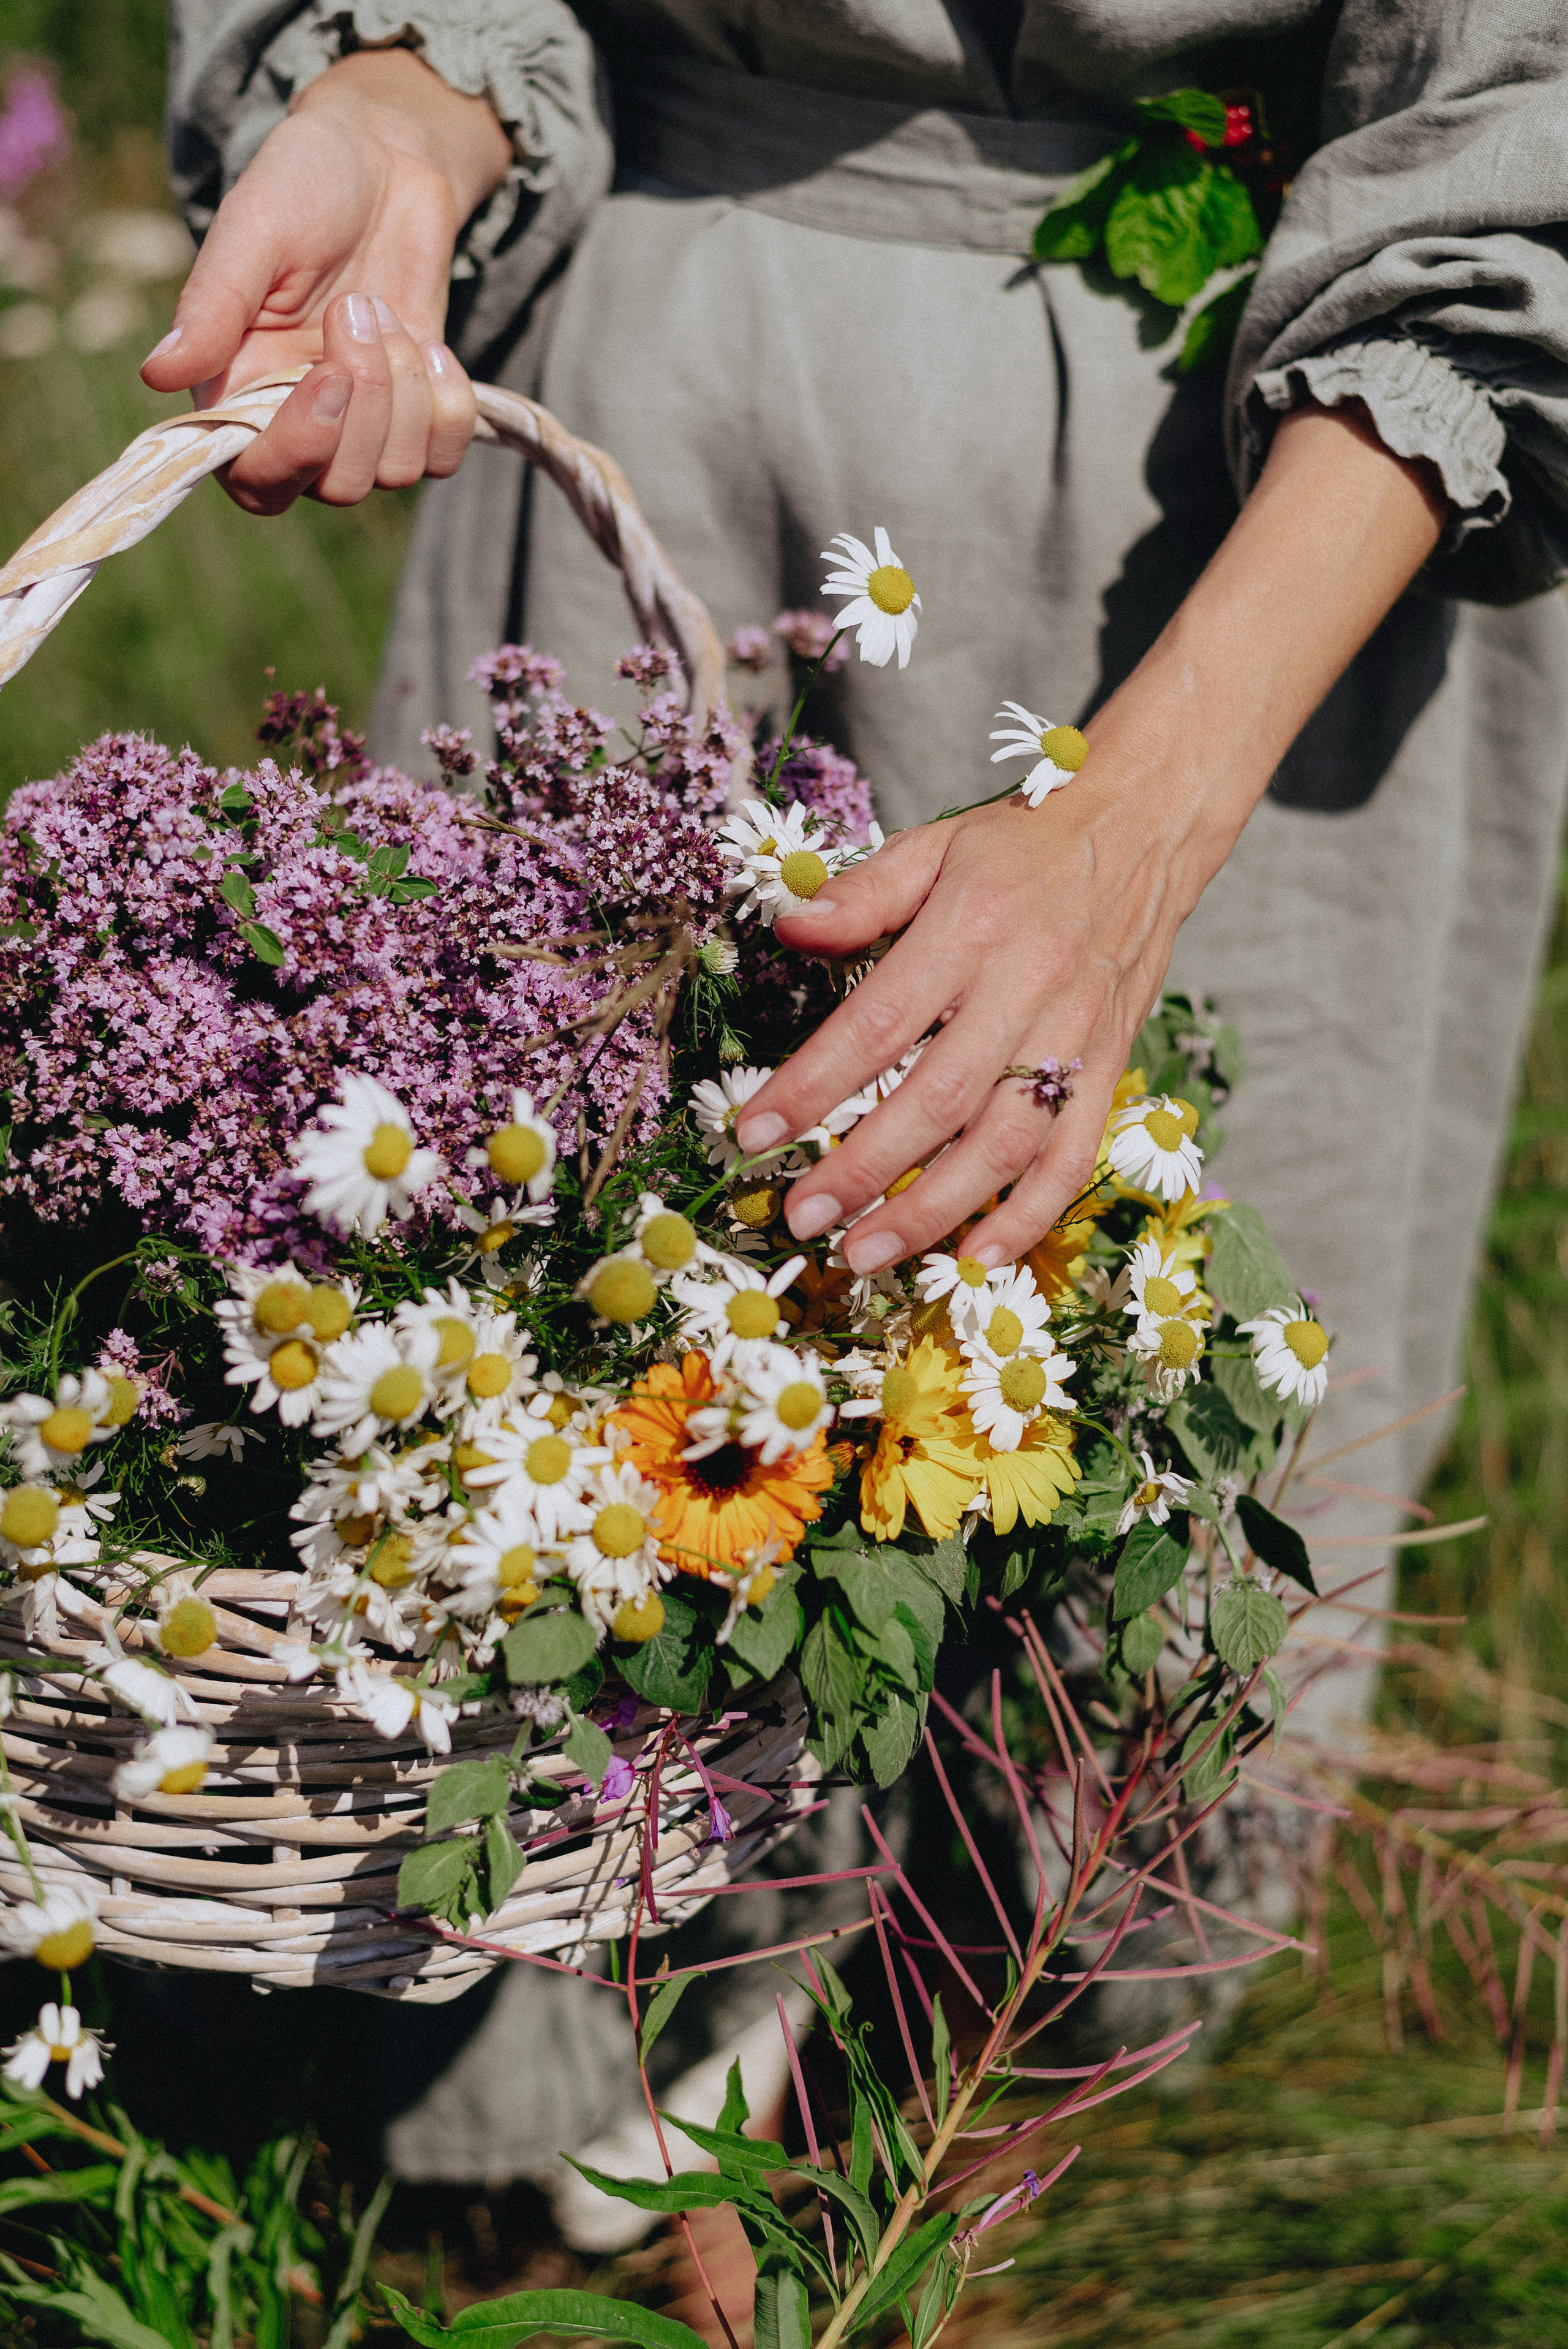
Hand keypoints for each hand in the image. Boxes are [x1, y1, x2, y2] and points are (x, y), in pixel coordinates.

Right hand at [140, 49, 512, 513]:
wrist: (384, 161)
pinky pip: (443, 455)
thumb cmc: (304, 185)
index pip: (257, 480)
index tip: (328, 376)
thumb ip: (211, 307)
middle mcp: (297, 421)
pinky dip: (448, 404)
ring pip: (395, 472)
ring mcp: (362, 424)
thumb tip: (156, 375)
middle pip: (337, 485)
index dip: (297, 452)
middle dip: (365, 403)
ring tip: (384, 310)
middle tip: (357, 307)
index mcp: (238, 390)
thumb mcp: (252, 232)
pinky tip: (430, 345)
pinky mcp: (418, 414)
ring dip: (405, 391)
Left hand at [736, 756, 1214, 1277]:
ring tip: (864, 1253)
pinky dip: (1030, 1216)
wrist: (1146, 828)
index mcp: (969, 928)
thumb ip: (861, 894)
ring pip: (1003, 1144)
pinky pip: (1072, 1156)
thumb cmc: (1024, 843)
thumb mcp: (936, 845)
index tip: (755, 1133)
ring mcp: (1074, 1036)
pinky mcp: (1110, 1066)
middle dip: (863, 1170)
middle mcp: (1025, 988)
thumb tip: (787, 929)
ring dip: (933, 1211)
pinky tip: (978, 1258)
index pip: (876, 1023)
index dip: (812, 1086)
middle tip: (801, 1218)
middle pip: (936, 1100)